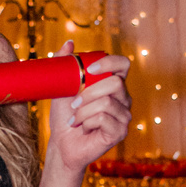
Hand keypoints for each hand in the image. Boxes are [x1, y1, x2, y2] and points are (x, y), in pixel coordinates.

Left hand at [46, 41, 131, 174]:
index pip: (123, 64)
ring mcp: (124, 115)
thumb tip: (69, 43)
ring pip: (106, 102)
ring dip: (83, 111)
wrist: (61, 143)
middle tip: (73, 103)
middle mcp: (123, 98)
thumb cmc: (64, 116)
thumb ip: (65, 64)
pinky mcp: (120, 132)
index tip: (91, 68)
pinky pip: (104, 119)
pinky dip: (86, 122)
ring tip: (74, 119)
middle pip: (115, 83)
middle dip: (89, 92)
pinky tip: (83, 128)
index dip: (110, 62)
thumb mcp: (61, 87)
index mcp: (112, 83)